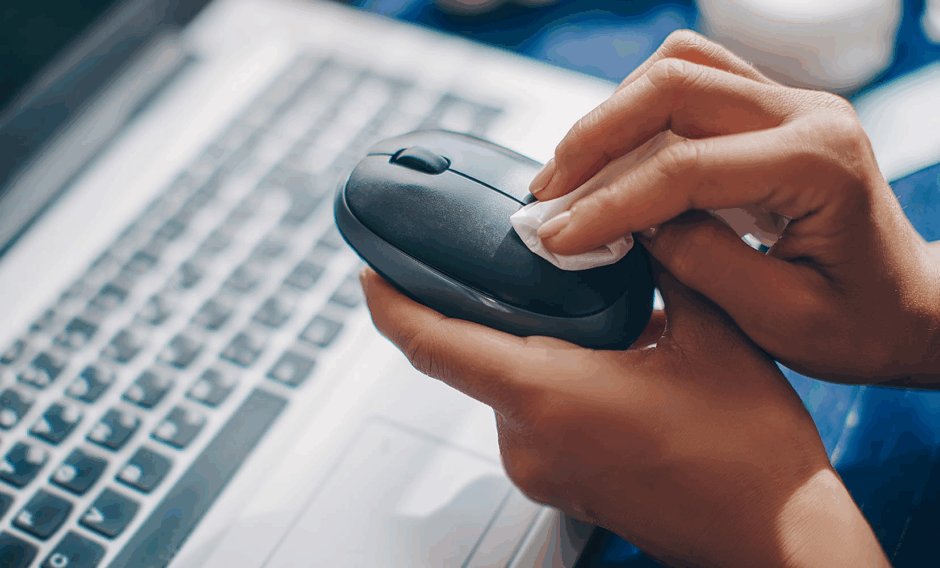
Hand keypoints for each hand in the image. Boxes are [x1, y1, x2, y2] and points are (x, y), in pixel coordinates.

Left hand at [360, 267, 888, 567]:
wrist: (774, 541)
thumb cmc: (750, 457)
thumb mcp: (716, 338)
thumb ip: (669, 267)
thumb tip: (642, 219)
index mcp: (553, 398)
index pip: (438, 346)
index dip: (392, 306)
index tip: (369, 274)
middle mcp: (531, 442)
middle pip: (474, 358)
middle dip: (483, 308)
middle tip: (509, 260)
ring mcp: (541, 471)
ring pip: (506, 386)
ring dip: (525, 343)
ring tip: (575, 304)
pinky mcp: (558, 484)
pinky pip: (529, 416)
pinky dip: (545, 377)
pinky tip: (599, 353)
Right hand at [529, 30, 939, 384]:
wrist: (908, 307)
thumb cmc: (860, 322)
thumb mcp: (780, 317)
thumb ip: (702, 262)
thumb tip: (631, 224)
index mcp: (819, 164)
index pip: (684, 166)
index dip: (609, 203)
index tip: (557, 239)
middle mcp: (807, 113)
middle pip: (672, 85)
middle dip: (594, 139)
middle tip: (547, 195)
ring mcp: (790, 102)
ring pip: (677, 67)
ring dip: (611, 116)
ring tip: (569, 176)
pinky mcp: (770, 109)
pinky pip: (691, 78)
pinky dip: (638, 110)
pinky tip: (612, 156)